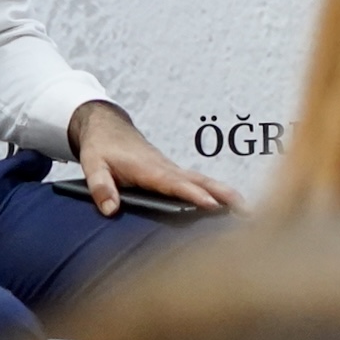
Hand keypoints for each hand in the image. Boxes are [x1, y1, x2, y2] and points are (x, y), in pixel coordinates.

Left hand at [69, 100, 240, 217]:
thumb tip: (110, 210)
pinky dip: (216, 191)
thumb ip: (100, 187)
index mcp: (148, 168)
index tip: (211, 204)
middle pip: (200, 181)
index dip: (192, 193)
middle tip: (247, 210)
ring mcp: (171, 170)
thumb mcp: (92, 166)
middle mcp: (166, 168)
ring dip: (225, 194)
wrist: (107, 127)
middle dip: (223, 194)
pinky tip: (227, 205)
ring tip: (247, 211)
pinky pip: (198, 182)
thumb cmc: (101, 147)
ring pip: (203, 181)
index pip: (174, 183)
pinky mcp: (172, 173)